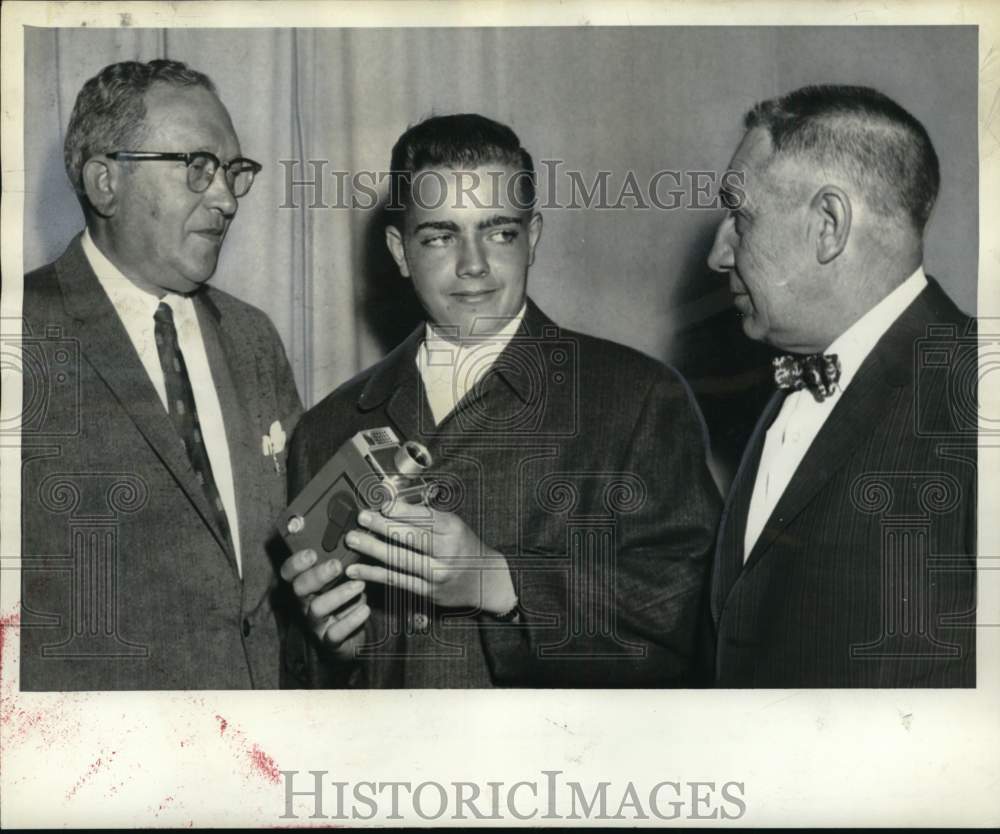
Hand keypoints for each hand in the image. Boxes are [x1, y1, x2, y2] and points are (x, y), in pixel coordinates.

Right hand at [279, 548, 369, 659]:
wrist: (353, 634)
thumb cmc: (347, 596)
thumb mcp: (344, 576)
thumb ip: (344, 558)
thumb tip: (357, 532)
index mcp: (306, 584)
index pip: (289, 572)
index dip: (296, 562)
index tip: (311, 553)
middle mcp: (305, 602)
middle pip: (299, 588)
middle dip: (317, 575)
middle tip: (337, 565)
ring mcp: (315, 622)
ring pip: (316, 608)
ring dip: (338, 594)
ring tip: (360, 585)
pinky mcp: (328, 640)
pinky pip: (334, 633)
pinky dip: (350, 620)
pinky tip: (365, 609)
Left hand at [344, 502, 516, 613]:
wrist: (486, 580)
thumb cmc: (464, 546)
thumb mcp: (453, 525)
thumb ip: (425, 517)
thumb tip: (391, 504)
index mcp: (453, 529)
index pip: (425, 517)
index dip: (401, 511)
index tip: (382, 504)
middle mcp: (447, 552)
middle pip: (411, 537)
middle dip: (383, 526)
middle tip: (362, 517)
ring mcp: (437, 573)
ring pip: (400, 560)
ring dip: (372, 549)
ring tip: (353, 539)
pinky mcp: (428, 592)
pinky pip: (396, 581)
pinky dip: (374, 574)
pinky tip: (356, 569)